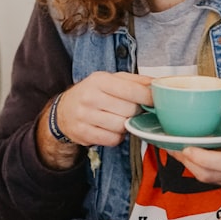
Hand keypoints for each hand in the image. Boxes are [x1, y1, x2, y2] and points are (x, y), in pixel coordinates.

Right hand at [37, 71, 152, 167]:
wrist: (63, 110)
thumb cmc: (94, 92)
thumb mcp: (111, 79)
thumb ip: (135, 81)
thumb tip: (157, 83)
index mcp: (100, 80)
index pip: (131, 90)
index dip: (148, 97)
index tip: (156, 100)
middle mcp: (90, 97)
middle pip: (129, 110)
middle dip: (136, 111)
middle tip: (135, 110)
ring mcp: (84, 116)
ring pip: (121, 126)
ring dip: (126, 125)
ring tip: (121, 118)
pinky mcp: (83, 134)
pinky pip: (112, 140)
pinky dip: (117, 137)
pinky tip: (112, 129)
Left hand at [172, 99, 220, 193]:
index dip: (203, 158)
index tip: (187, 147)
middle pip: (208, 174)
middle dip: (186, 161)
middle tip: (171, 144)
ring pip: (205, 178)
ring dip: (187, 164)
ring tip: (173, 146)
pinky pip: (208, 178)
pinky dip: (195, 166)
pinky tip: (186, 153)